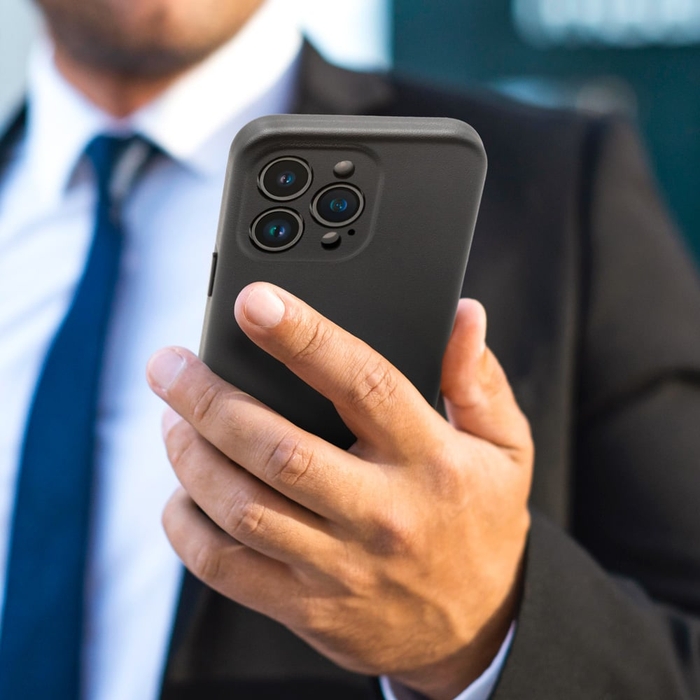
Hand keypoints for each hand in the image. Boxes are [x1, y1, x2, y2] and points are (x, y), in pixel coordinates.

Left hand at [147, 283, 532, 699]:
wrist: (478, 627)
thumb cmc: (483, 521)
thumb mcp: (505, 446)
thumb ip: (477, 378)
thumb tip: (463, 312)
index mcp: (429, 459)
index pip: (362, 383)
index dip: (304, 337)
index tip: (252, 301)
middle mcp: (381, 511)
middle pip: (278, 448)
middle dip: (209, 399)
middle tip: (169, 364)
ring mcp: (340, 565)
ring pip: (242, 506)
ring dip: (190, 454)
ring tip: (171, 416)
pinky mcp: (307, 606)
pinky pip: (226, 568)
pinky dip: (187, 526)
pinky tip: (181, 490)